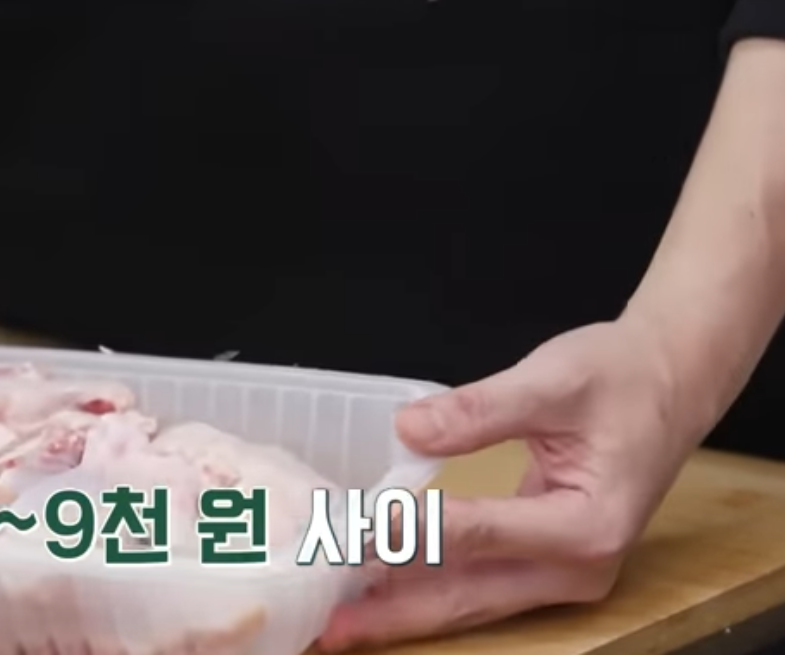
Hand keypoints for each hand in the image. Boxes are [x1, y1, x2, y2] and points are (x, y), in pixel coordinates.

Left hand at [317, 318, 709, 651]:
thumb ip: (481, 409)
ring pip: (470, 601)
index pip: (478, 534)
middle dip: (396, 612)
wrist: (668, 381)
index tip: (352, 533)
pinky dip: (426, 589)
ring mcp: (563, 573)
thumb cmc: (619, 377)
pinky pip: (478, 584)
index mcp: (587, 524)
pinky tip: (378, 589)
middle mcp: (579, 566)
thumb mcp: (552, 380)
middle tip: (331, 623)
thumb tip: (410, 430)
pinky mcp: (545, 564)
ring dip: (404, 610)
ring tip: (340, 620)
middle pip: (470, 597)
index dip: (410, 534)